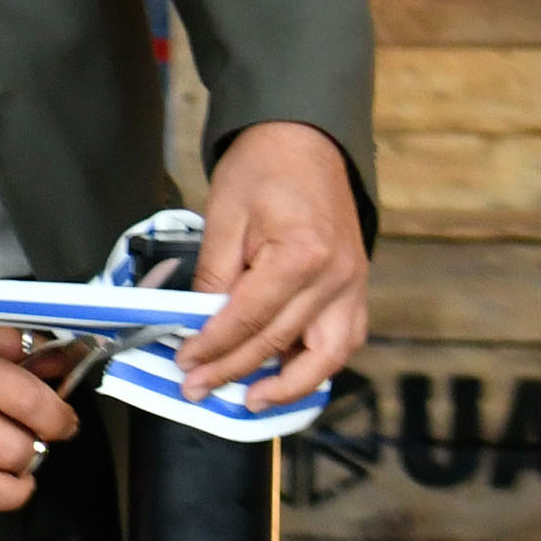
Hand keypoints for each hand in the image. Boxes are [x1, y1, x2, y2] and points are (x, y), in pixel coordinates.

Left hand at [181, 119, 366, 407]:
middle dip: (235, 372)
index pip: (250, 319)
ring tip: (251, 401)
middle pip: (282, 342)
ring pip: (330, 355)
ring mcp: (352, 285)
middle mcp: (336, 278)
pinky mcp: (356, 286)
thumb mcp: (224, 215)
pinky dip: (316, 364)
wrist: (305, 140)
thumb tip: (196, 324)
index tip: (184, 364)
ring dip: (291, 386)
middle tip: (198, 389)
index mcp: (301, 256)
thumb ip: (213, 275)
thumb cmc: (263, 170)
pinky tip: (285, 375)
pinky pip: (343, 338)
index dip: (213, 347)